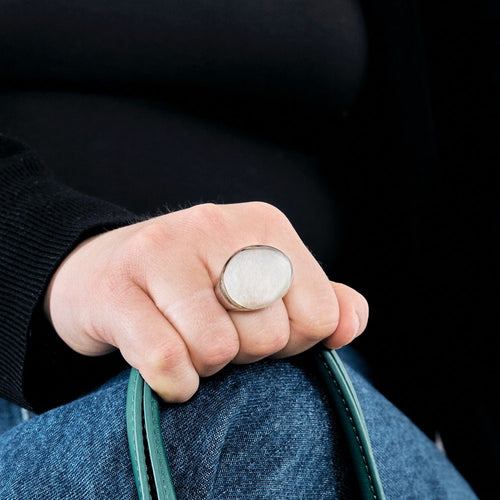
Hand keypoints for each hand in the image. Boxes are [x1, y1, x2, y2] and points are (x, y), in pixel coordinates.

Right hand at [44, 202, 367, 401]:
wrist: (102, 270)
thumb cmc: (194, 285)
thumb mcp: (262, 281)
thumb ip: (317, 299)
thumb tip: (351, 324)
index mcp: (264, 225)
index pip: (318, 315)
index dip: (292, 340)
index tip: (256, 329)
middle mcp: (216, 225)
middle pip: (270, 336)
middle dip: (245, 352)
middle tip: (216, 333)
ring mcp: (162, 252)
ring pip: (219, 348)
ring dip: (207, 366)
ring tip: (188, 343)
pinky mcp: (116, 289)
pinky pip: (168, 359)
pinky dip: (174, 383)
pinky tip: (169, 374)